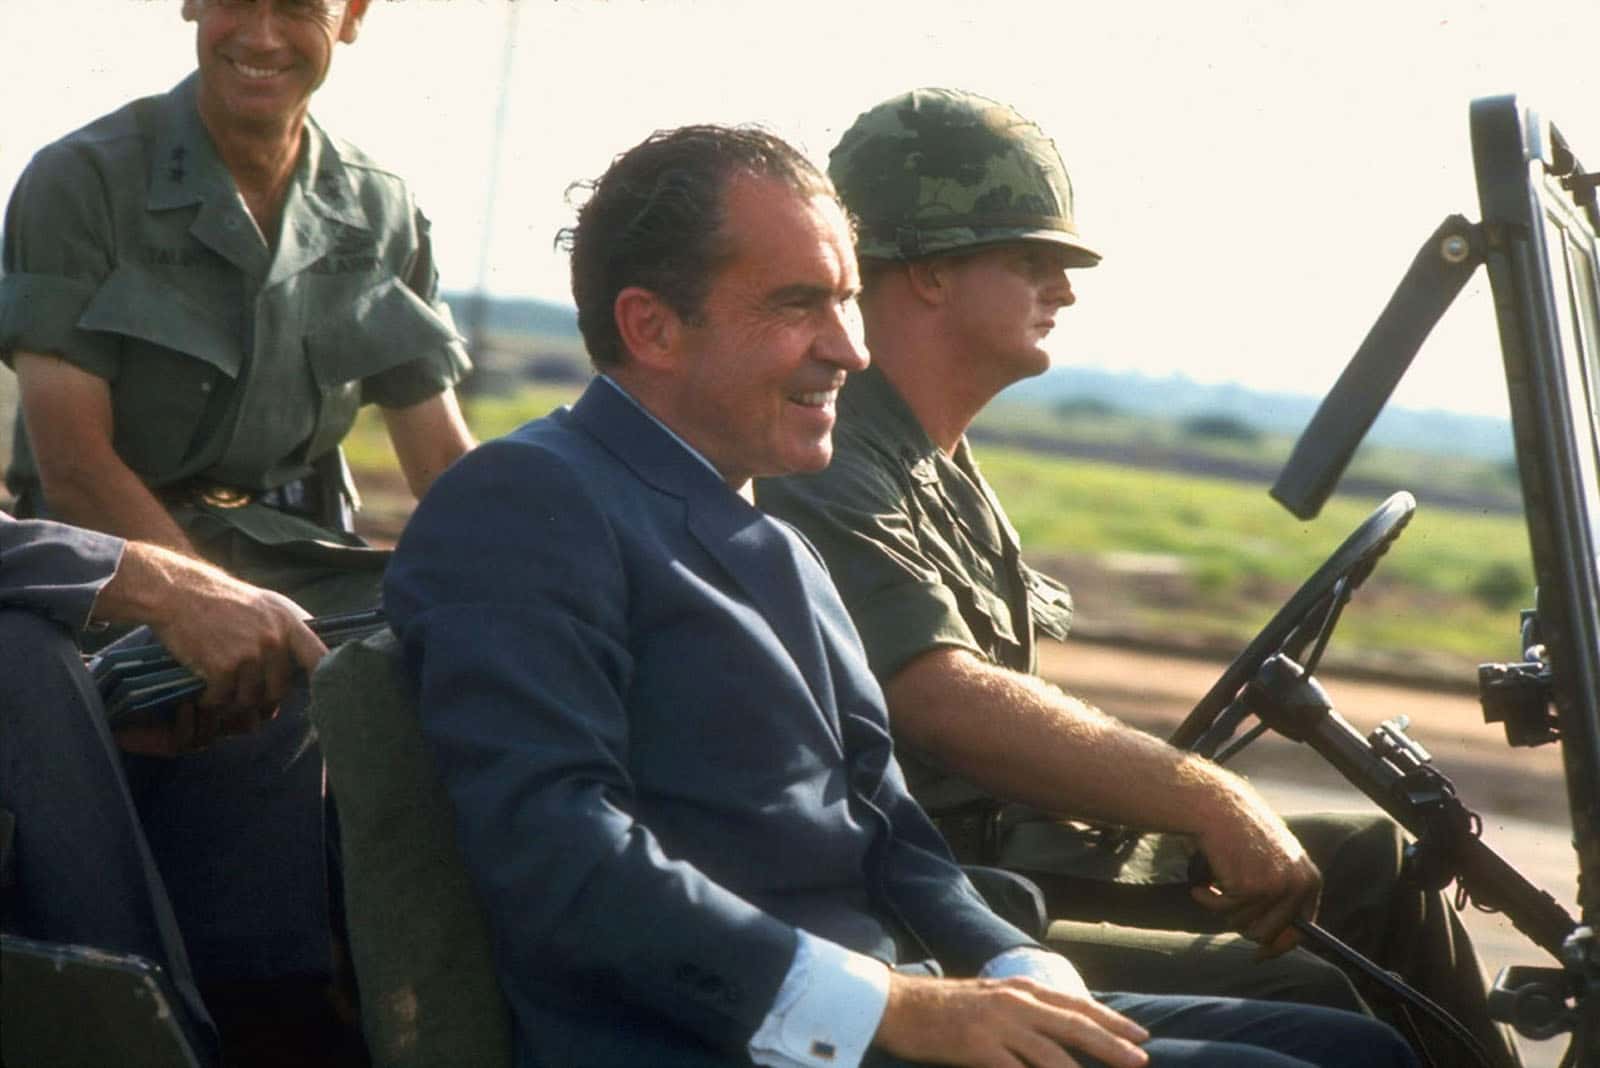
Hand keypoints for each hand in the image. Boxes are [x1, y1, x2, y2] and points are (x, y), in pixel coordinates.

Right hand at [98, 544, 326, 753]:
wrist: (181, 592)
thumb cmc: (225, 600)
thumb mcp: (269, 603)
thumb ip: (292, 628)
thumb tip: (316, 656)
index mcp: (290, 623)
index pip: (320, 659)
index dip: (324, 682)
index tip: (324, 697)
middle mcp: (275, 640)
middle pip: (280, 691)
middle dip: (263, 699)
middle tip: (247, 696)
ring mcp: (250, 654)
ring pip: (250, 699)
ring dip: (234, 702)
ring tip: (223, 691)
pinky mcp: (223, 667)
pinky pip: (223, 699)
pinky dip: (212, 700)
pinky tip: (206, 691)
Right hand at [874, 973, 1148, 1067]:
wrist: (899, 1004)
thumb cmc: (943, 1004)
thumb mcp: (991, 995)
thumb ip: (1024, 1007)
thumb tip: (1057, 1024)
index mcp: (1020, 987)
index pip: (1075, 1004)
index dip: (1110, 1019)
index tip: (1139, 1034)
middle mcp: (1015, 1001)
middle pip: (1074, 1025)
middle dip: (1112, 1044)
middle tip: (1141, 1059)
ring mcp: (998, 1024)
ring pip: (1052, 1054)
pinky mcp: (979, 1047)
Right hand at [1188, 786, 1321, 956]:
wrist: (1219, 807)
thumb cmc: (1241, 835)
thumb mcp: (1275, 863)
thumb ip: (1281, 898)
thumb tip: (1270, 945)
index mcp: (1310, 880)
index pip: (1302, 929)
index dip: (1279, 945)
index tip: (1260, 954)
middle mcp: (1298, 885)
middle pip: (1267, 933)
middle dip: (1242, 925)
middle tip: (1226, 906)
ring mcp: (1274, 886)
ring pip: (1242, 924)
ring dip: (1222, 908)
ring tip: (1215, 884)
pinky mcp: (1249, 886)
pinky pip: (1222, 910)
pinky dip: (1207, 899)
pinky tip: (1203, 883)